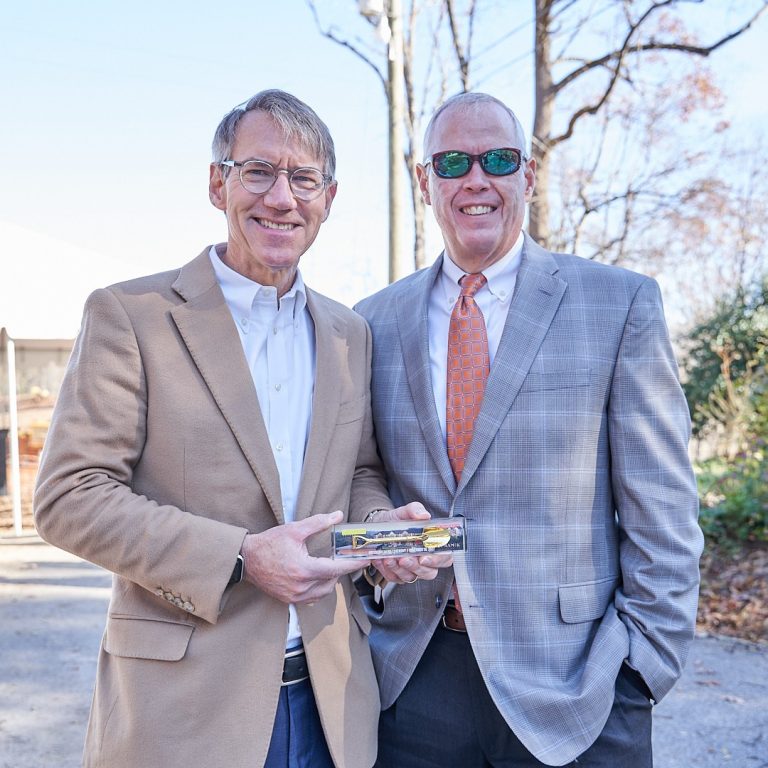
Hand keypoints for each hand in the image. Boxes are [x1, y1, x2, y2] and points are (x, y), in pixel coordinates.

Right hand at [241, 511, 367, 603]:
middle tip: (344, 559)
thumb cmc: (269, 543)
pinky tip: (317, 577)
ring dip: (329, 581)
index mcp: (305, 569)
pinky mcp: (288, 600)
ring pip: (323, 592)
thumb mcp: (294, 529)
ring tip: (329, 566)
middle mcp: (301, 586)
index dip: (353, 565)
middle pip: (332, 582)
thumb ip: (318, 523)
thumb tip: (337, 515)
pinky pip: (312, 598)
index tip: (366, 560)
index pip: (337, 569)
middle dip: (340, 571)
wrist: (246, 560)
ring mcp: (294, 596)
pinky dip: (318, 589)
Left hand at [369, 502, 453, 584]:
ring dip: (399, 569)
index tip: (424, 558)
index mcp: (433, 546)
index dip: (437, 560)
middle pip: (429, 572)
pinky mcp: (397, 575)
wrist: (378, 526)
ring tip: (389, 557)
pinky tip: (383, 560)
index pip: (444, 558)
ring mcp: (412, 570)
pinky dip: (388, 570)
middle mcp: (425, 560)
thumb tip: (424, 515)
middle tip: (404, 559)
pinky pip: (395, 578)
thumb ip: (415, 510)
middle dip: (416, 568)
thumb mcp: (405, 512)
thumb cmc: (397, 521)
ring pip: (411, 577)